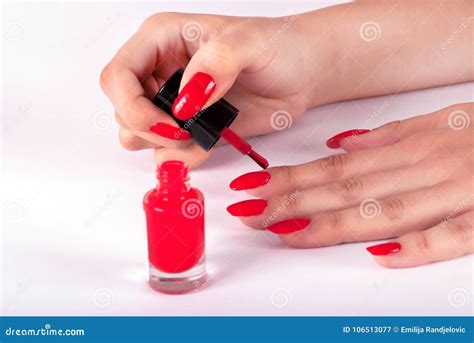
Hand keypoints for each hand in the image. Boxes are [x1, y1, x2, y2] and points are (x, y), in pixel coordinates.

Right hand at [100, 13, 316, 166]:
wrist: (302, 73)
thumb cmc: (277, 45)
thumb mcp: (250, 42)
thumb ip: (217, 63)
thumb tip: (185, 100)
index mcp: (161, 40)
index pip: (117, 76)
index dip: (132, 105)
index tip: (170, 123)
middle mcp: (161, 72)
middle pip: (123, 111)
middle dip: (150, 129)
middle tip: (187, 131)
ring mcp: (174, 103)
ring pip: (139, 135)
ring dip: (165, 146)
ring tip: (199, 136)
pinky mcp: (191, 128)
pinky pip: (169, 152)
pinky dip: (182, 158)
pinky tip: (209, 145)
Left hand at [227, 103, 472, 267]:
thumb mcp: (438, 120)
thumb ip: (388, 135)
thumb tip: (339, 144)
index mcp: (408, 148)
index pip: (333, 167)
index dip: (289, 178)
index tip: (252, 187)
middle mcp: (423, 168)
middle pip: (344, 189)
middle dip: (291, 202)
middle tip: (247, 211)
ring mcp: (455, 193)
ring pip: (382, 210)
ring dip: (329, 224)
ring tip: (283, 232)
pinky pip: (452, 235)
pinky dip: (418, 246)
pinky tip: (381, 256)